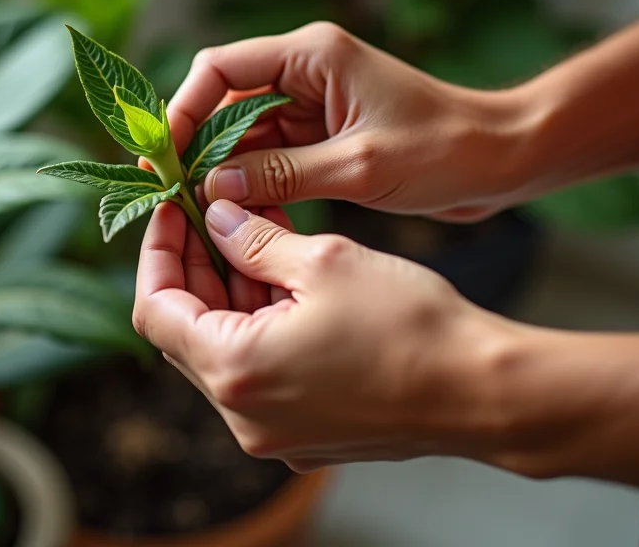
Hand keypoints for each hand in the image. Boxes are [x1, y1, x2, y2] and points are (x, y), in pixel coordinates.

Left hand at [134, 198, 520, 470]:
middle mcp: (242, 415)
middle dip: (196, 264)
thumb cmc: (410, 326)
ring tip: (255, 226)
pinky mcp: (305, 432)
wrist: (483, 391)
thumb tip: (217, 216)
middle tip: (212, 208)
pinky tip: (286, 272)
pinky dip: (262, 321)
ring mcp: (273, 430)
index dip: (158, 250)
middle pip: (187, 330)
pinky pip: (261, 370)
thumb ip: (255, 239)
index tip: (174, 207)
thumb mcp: (323, 260)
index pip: (155, 308)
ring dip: (232, 290)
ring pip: (226, 348)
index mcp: (235, 371)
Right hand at [166, 22, 528, 220]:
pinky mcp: (326, 136)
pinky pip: (272, 155)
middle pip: (225, 101)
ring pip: (244, 133)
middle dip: (198, 146)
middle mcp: (307, 71)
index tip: (165, 157)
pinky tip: (241, 214)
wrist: (505, 158)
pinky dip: (255, 182)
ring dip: (225, 169)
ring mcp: (316, 104)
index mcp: (313, 54)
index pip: (221, 68)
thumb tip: (211, 188)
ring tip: (202, 212)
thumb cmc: (446, 150)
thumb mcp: (359, 166)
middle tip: (174, 195)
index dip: (184, 109)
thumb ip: (282, 174)